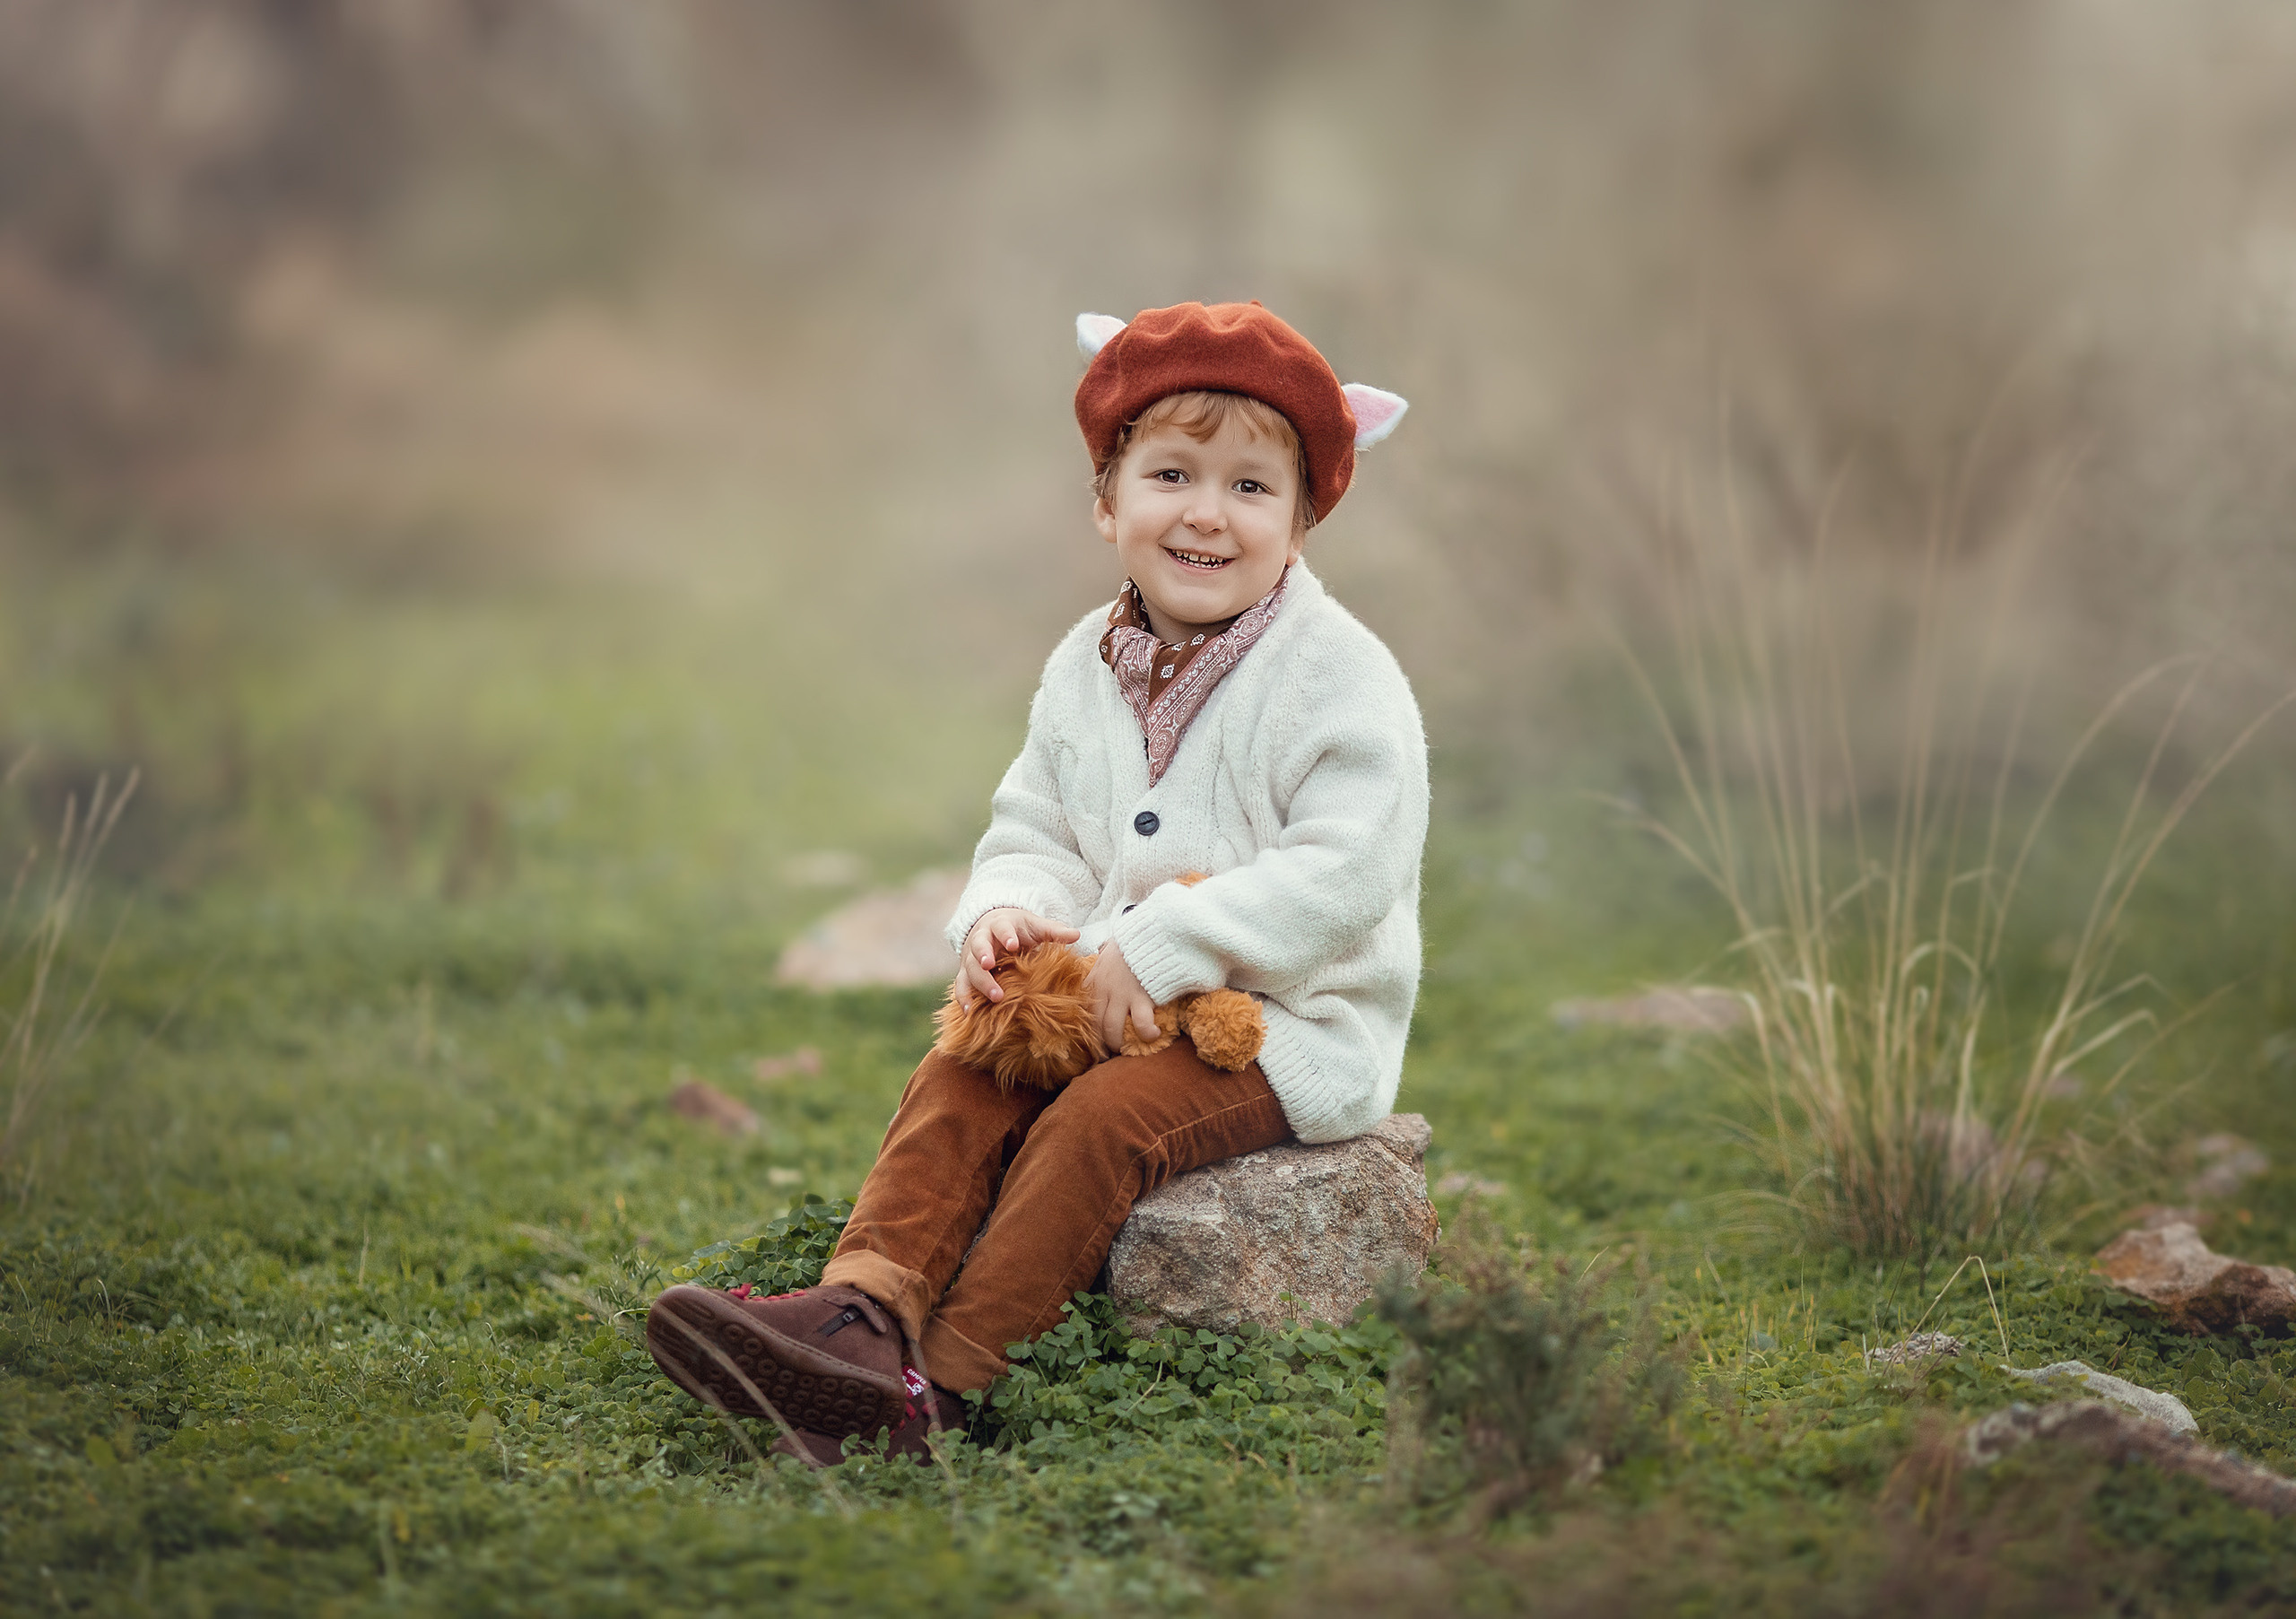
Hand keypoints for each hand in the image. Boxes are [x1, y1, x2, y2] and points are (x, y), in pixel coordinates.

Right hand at [953, 908, 1080, 1008]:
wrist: (991, 926)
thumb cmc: (1018, 929)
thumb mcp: (1035, 925)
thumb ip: (1054, 931)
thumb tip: (1076, 934)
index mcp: (999, 925)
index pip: (1001, 928)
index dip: (1006, 936)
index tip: (1013, 945)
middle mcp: (981, 940)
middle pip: (978, 948)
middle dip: (984, 958)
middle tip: (990, 968)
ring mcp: (971, 957)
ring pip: (969, 969)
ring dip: (978, 983)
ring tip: (993, 997)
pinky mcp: (966, 972)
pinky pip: (961, 985)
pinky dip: (963, 997)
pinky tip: (969, 1012)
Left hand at [1085, 941, 1159, 1056]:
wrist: (1154, 933)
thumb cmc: (1134, 943)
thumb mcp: (1110, 950)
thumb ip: (1103, 959)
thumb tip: (1101, 955)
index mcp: (1094, 980)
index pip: (1082, 1011)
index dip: (1086, 1029)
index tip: (1091, 1041)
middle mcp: (1103, 989)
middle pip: (1094, 1026)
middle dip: (1100, 1044)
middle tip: (1107, 1055)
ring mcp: (1121, 993)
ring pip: (1111, 1030)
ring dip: (1118, 1044)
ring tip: (1126, 1050)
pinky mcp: (1142, 996)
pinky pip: (1140, 1023)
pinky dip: (1146, 1033)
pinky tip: (1153, 1035)